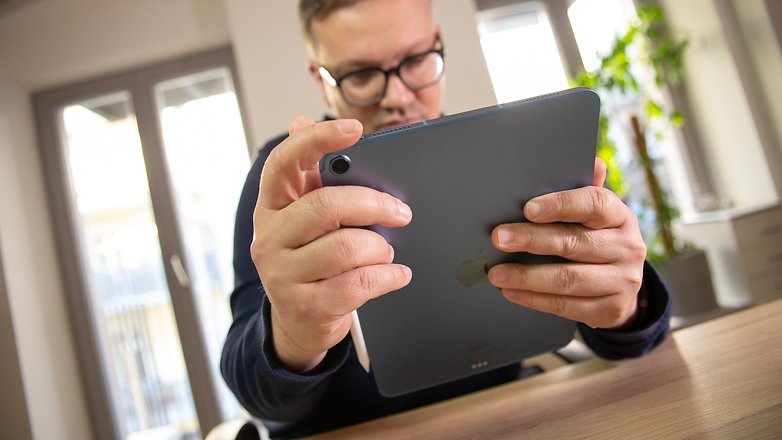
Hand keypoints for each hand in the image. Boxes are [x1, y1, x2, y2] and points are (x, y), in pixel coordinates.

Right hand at [251, 117, 412, 371]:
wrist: (299, 322)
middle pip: (326, 206)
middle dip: (374, 204)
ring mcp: (282, 274)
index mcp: (271, 206)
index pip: (284, 163)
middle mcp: (269, 237)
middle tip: (401, 211)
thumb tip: (301, 122)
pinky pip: (357, 284)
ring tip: (388, 250)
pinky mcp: (305, 306)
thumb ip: (310, 174)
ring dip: (380, 247)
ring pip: (346, 248)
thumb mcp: (305, 216)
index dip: (316, 140)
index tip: (354, 128)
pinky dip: (388, 276)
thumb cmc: (310, 259)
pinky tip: (398, 274)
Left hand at [487, 158, 645, 328]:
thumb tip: (591, 160)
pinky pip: (566, 306)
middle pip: (574, 242)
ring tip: (496, 273)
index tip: (528, 208)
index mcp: (620, 217)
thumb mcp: (596, 215)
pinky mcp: (610, 310)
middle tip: (499, 237)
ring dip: (527, 276)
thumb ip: (585, 190)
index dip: (561, 204)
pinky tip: (511, 291)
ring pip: (569, 279)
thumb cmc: (598, 238)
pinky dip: (534, 299)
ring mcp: (622, 281)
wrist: (624, 285)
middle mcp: (627, 247)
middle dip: (532, 240)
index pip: (594, 204)